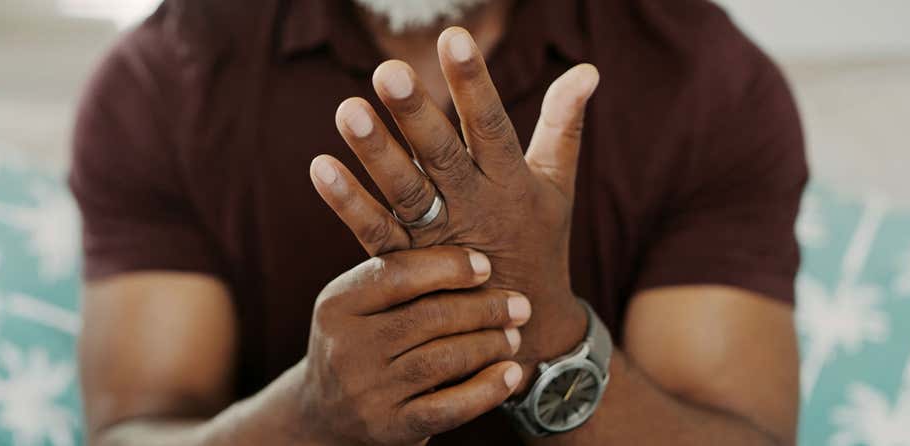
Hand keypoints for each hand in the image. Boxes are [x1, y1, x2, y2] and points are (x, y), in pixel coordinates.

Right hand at [289, 246, 530, 444]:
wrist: (326, 414)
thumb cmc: (361, 342)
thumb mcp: (358, 304)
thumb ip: (400, 275)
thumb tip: (472, 251)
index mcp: (337, 304)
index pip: (397, 274)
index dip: (448, 266)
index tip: (486, 265)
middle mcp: (347, 347)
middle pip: (428, 317)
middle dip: (484, 308)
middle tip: (519, 305)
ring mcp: (368, 391)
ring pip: (443, 359)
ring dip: (489, 344)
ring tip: (513, 336)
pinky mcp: (390, 427)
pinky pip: (448, 408)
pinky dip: (486, 390)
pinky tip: (510, 374)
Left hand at [309, 27, 598, 382]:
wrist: (527, 332)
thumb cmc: (541, 243)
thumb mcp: (558, 185)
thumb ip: (564, 125)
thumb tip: (588, 69)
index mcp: (511, 181)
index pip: (492, 125)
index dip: (474, 83)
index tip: (455, 38)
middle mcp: (474, 206)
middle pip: (442, 156)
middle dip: (416, 114)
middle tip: (388, 73)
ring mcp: (439, 239)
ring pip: (406, 192)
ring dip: (376, 153)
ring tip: (347, 111)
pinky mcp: (409, 266)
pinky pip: (376, 234)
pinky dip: (347, 205)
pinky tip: (320, 168)